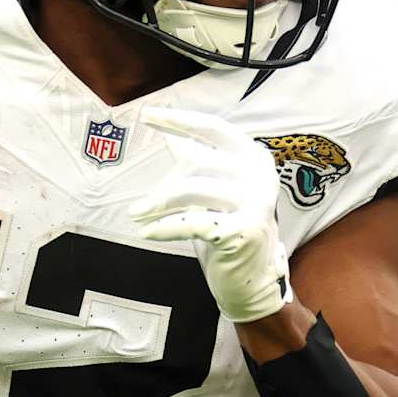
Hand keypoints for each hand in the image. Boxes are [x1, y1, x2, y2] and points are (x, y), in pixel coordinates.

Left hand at [131, 107, 291, 322]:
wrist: (253, 281)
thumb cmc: (230, 230)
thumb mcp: (215, 192)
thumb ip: (200, 164)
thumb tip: (170, 136)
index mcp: (254, 158)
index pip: (212, 128)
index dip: (179, 120)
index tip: (147, 115)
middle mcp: (260, 176)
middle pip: (196, 162)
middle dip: (163, 185)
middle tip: (139, 207)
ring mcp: (255, 203)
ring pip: (190, 190)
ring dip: (157, 205)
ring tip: (138, 217)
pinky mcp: (243, 231)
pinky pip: (191, 221)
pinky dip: (164, 227)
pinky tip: (147, 233)